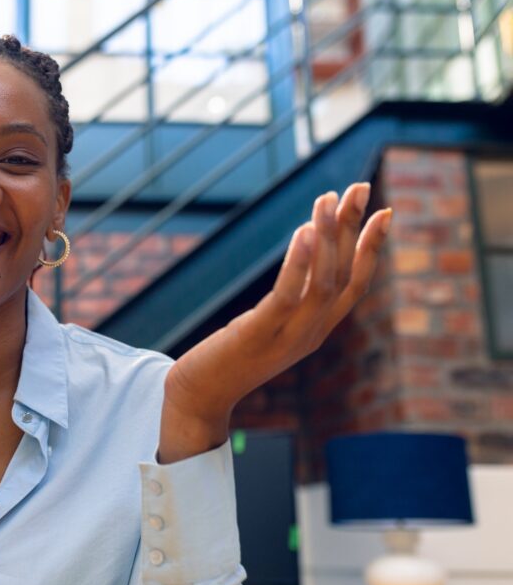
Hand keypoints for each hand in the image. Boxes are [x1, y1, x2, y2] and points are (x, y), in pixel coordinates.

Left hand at [158, 182, 390, 461]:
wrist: (198, 397)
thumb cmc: (229, 358)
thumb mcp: (269, 326)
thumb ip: (291, 298)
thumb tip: (306, 247)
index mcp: (316, 330)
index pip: (356, 285)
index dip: (372, 249)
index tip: (385, 211)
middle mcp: (310, 334)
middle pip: (344, 275)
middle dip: (353, 229)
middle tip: (360, 187)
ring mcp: (287, 337)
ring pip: (322, 282)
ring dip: (328, 238)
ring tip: (327, 199)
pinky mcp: (258, 335)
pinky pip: (288, 296)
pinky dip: (299, 263)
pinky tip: (304, 231)